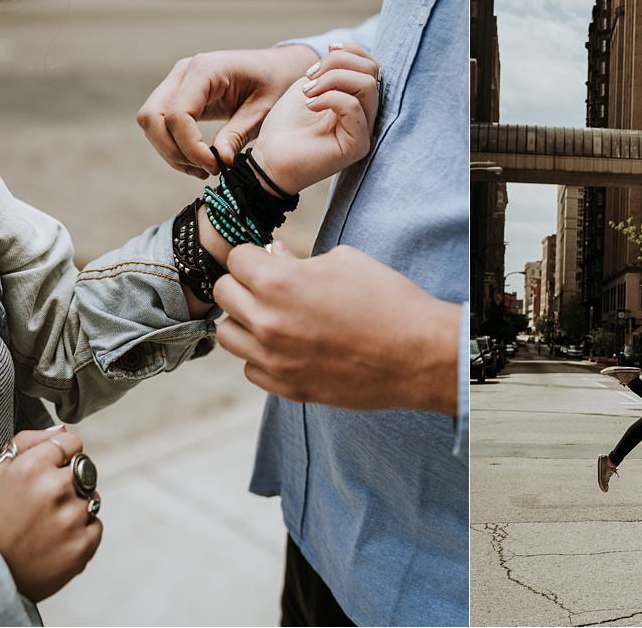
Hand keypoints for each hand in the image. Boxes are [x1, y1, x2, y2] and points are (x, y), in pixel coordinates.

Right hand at [0, 429, 101, 602]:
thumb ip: (27, 442)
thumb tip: (60, 430)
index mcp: (32, 467)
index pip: (71, 443)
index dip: (62, 456)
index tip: (50, 471)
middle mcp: (55, 488)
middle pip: (84, 470)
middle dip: (70, 482)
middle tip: (45, 504)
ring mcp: (72, 517)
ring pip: (92, 498)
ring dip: (76, 508)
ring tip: (47, 525)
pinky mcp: (84, 543)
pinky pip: (95, 524)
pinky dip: (81, 532)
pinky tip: (56, 540)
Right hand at [136, 46, 318, 178]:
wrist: (279, 68)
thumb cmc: (275, 84)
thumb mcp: (264, 111)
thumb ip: (238, 134)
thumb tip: (218, 161)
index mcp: (206, 70)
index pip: (177, 113)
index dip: (190, 146)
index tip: (214, 166)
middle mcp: (184, 72)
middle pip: (152, 117)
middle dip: (172, 151)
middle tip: (205, 170)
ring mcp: (178, 82)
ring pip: (151, 123)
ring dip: (171, 152)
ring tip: (204, 170)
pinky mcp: (180, 95)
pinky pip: (162, 123)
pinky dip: (174, 146)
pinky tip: (200, 161)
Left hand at [213, 242, 458, 414]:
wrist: (418, 354)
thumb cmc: (388, 301)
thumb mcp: (346, 262)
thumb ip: (300, 258)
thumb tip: (273, 254)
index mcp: (279, 283)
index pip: (235, 258)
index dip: (253, 254)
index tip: (267, 259)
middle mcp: (267, 322)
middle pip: (223, 294)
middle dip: (243, 283)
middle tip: (269, 285)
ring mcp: (275, 360)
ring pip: (228, 336)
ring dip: (245, 321)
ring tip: (273, 317)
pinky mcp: (287, 387)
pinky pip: (251, 368)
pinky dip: (262, 356)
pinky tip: (288, 346)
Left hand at [251, 44, 379, 194]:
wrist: (270, 158)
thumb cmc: (286, 126)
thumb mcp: (310, 86)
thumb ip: (330, 71)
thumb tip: (343, 51)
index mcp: (358, 100)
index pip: (372, 65)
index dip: (350, 51)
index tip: (325, 52)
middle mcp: (366, 115)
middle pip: (371, 71)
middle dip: (337, 63)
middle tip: (310, 77)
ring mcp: (365, 131)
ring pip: (367, 86)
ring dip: (332, 79)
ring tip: (308, 92)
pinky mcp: (358, 145)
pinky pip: (354, 108)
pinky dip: (329, 98)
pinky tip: (309, 106)